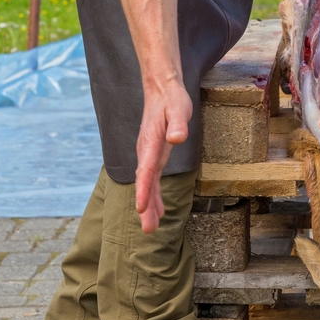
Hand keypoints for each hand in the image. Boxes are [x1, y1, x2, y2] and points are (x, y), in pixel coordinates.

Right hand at [135, 79, 192, 232]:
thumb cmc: (172, 99)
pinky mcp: (153, 154)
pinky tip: (158, 209)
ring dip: (148, 205)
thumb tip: (177, 138)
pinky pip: (151, 178)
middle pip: (145, 182)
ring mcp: (148, 154)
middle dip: (145, 206)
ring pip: (147, 183)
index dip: (143, 190)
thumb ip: (178, 124)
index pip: (146, 170)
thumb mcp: (179, 108)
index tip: (140, 208)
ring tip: (151, 228)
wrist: (162, 90)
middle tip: (148, 230)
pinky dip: (152, 195)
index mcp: (151, 143)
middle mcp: (146, 151)